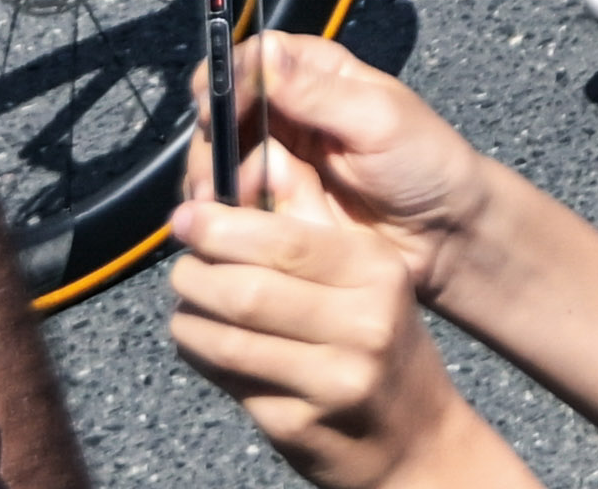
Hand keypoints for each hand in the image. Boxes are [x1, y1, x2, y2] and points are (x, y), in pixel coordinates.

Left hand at [166, 112, 524, 488]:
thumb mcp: (367, 275)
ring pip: (226, 340)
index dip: (222, 226)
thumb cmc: (382, 341)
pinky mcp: (296, 424)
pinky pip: (227, 380)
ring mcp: (329, 381)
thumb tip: (256, 162)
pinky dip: (201, 355)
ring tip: (189, 302)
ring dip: (189, 317)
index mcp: (376, 273)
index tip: (188, 216)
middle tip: (183, 264)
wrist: (414, 435)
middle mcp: (360, 326)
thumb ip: (310, 221)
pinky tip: (205, 342)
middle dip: (196, 274)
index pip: (284, 241)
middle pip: (246, 292)